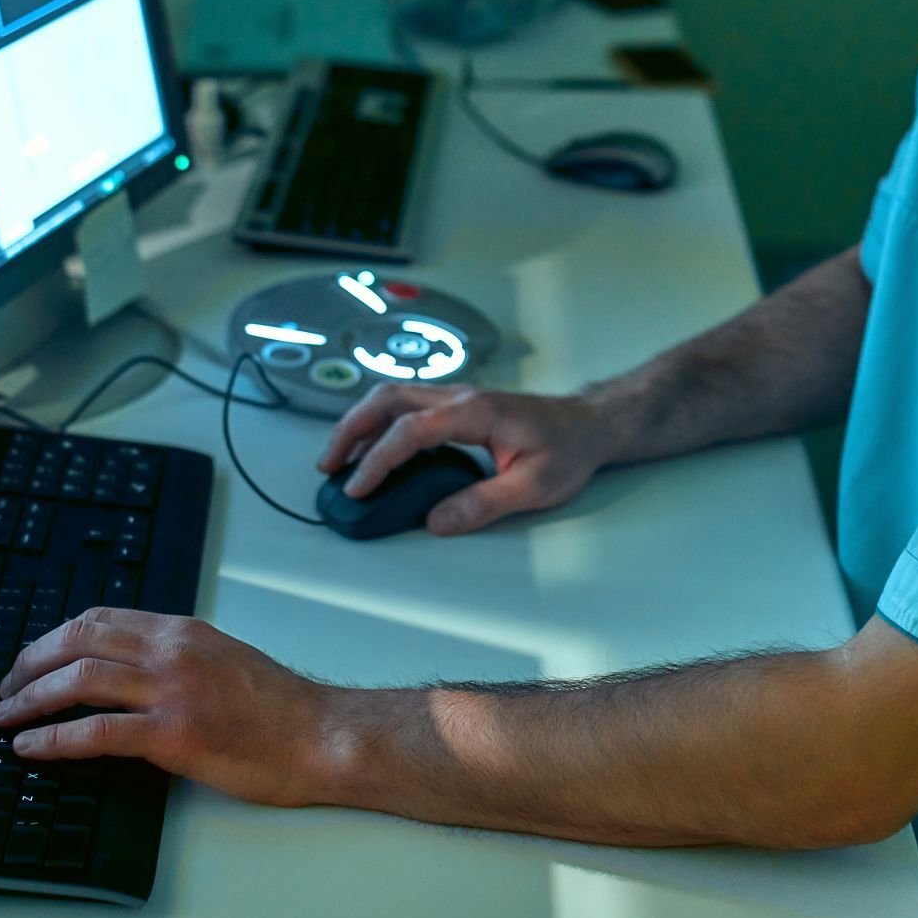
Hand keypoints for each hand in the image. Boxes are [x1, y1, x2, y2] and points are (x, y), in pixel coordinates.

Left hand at [0, 608, 342, 807]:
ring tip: (7, 718)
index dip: (53, 639)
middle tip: (5, 690)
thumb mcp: (224, 659)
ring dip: (31, 699)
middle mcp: (171, 651)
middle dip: (30, 664)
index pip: (99, 619)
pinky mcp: (173, 734)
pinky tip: (33, 747)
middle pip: (78, 641)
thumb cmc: (280, 708)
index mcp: (181, 630)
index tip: (31, 660)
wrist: (321, 735)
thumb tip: (130, 672)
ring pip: (79, 680)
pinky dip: (54, 738)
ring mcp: (171, 690)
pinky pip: (96, 731)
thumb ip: (177, 657)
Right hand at [317, 382, 623, 534]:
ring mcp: (458, 397)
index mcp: (475, 412)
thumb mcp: (534, 486)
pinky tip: (373, 447)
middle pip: (388, 399)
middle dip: (351, 430)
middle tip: (329, 465)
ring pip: (393, 396)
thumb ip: (483, 503)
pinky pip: (407, 404)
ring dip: (360, 423)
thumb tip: (435, 521)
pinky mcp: (459, 405)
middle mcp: (460, 397)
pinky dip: (379, 422)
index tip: (358, 489)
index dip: (378, 461)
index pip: (410, 431)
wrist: (589, 425)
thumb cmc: (568, 450)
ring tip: (340, 458)